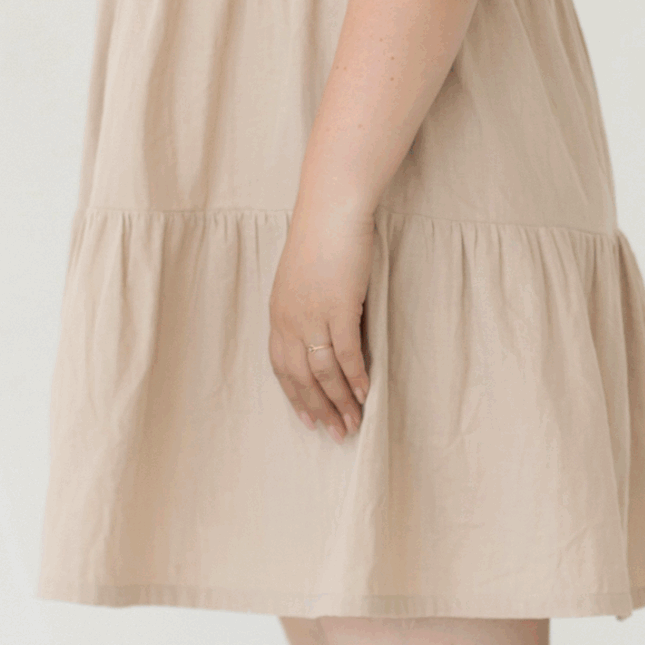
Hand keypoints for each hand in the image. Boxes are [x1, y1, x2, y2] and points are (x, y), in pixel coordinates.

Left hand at [269, 195, 373, 438]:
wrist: (331, 210)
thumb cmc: (321, 239)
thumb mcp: (303, 279)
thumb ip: (308, 309)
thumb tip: (323, 334)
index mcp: (278, 315)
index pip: (281, 367)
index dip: (295, 397)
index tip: (309, 420)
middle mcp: (289, 320)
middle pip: (300, 378)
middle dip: (319, 409)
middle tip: (335, 434)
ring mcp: (312, 316)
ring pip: (323, 372)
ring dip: (339, 401)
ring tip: (354, 423)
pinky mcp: (338, 308)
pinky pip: (346, 353)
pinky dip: (356, 377)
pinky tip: (366, 394)